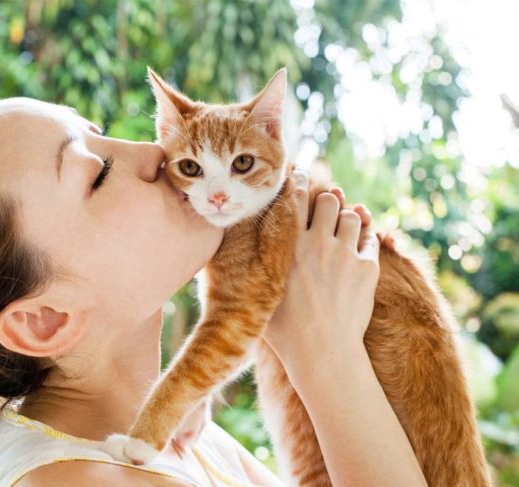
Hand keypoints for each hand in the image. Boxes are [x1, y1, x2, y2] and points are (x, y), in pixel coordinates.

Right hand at [262, 169, 379, 378]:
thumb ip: (251, 268)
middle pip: (328, 201)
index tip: (300, 174)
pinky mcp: (368, 269)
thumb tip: (231, 258)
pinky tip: (362, 238)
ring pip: (352, 216)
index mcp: (289, 246)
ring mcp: (346, 254)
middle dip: (327, 201)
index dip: (297, 182)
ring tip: (343, 225)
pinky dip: (367, 236)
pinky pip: (371, 239)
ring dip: (348, 217)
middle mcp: (318, 243)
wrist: (322, 353)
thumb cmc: (284, 331)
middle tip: (325, 205)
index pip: (294, 199)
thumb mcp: (258, 294)